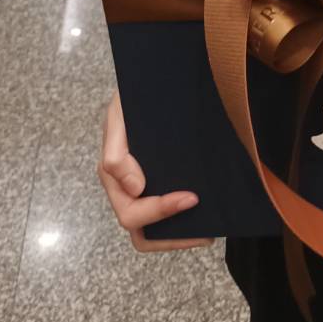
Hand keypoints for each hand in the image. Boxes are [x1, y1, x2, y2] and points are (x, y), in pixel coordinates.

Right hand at [98, 90, 214, 252]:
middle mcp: (126, 189)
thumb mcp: (119, 116)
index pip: (132, 213)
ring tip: (208, 230)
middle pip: (142, 231)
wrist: (149, 84)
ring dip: (178, 235)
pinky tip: (204, 211)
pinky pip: (166, 214)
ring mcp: (141, 188)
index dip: (160, 212)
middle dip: (172, 236)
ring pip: (153, 230)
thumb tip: (134, 188)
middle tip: (206, 231)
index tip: (191, 198)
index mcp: (114, 176)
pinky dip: (182, 220)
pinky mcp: (158, 182)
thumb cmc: (131, 99)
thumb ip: (117, 153)